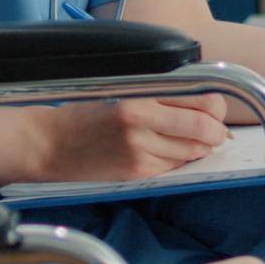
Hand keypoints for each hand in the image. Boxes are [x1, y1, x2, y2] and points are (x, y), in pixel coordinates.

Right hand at [37, 93, 228, 181]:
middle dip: (216, 131)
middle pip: (202, 128)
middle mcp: (141, 123)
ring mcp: (140, 151)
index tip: (214, 109)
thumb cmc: (84, 114)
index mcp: (139, 96)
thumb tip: (201, 103)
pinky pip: (173, 167)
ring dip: (201, 147)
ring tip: (195, 141)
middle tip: (215, 130)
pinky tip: (171, 152)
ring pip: (192, 151)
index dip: (215, 107)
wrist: (49, 144)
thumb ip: (159, 95)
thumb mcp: (121, 91)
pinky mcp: (136, 172)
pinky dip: (180, 160)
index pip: (199, 100)